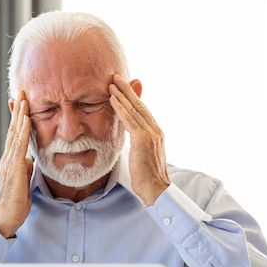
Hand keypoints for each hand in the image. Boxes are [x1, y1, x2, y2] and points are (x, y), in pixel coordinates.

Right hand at [0, 92, 34, 237]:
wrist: (5, 219)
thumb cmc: (14, 203)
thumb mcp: (24, 181)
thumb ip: (26, 169)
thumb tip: (30, 159)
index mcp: (11, 161)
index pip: (15, 134)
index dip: (18, 118)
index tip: (23, 102)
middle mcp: (8, 158)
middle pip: (13, 128)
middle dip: (18, 109)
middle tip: (21, 90)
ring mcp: (9, 162)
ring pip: (15, 133)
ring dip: (20, 115)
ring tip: (24, 98)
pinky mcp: (14, 169)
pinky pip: (19, 146)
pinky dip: (23, 131)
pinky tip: (27, 120)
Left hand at [109, 74, 169, 205]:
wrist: (156, 189)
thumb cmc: (147, 177)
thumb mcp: (141, 156)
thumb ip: (137, 144)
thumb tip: (130, 138)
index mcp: (156, 133)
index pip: (143, 111)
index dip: (133, 98)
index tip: (123, 87)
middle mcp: (155, 130)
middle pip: (140, 105)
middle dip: (128, 90)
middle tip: (116, 77)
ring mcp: (150, 134)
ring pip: (134, 109)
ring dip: (121, 95)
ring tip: (111, 83)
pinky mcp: (142, 139)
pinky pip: (129, 120)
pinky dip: (120, 108)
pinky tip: (112, 99)